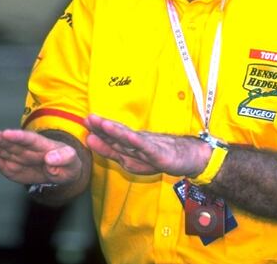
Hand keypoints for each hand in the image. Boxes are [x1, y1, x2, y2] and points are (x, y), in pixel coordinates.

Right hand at [0, 127, 82, 185]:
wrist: (60, 170)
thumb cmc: (68, 163)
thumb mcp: (72, 161)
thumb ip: (63, 159)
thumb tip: (51, 159)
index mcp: (42, 144)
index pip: (29, 139)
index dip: (18, 136)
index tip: (7, 133)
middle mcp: (26, 147)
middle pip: (10, 142)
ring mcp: (16, 155)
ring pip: (1, 149)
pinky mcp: (9, 164)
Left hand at [84, 114, 209, 176]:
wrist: (190, 157)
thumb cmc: (161, 155)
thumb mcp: (134, 158)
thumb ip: (115, 151)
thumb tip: (93, 141)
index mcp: (130, 145)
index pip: (112, 137)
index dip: (99, 130)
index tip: (86, 121)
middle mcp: (138, 144)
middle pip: (118, 135)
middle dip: (103, 127)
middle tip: (89, 118)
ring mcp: (148, 148)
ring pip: (130, 140)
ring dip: (117, 131)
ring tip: (103, 124)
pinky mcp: (160, 154)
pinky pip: (147, 148)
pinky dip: (138, 142)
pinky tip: (130, 137)